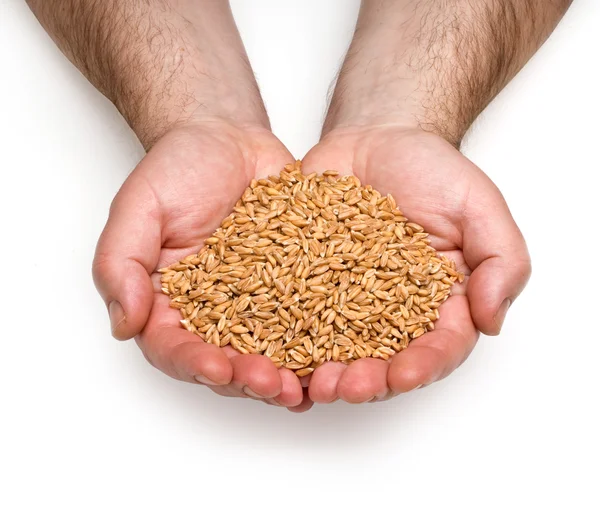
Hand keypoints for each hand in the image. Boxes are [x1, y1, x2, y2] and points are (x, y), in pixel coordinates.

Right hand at [93, 121, 313, 411]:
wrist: (228, 139)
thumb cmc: (177, 168)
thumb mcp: (139, 207)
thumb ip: (120, 262)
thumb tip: (124, 323)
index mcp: (167, 301)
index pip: (173, 347)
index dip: (193, 364)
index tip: (217, 368)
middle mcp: (213, 311)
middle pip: (227, 360)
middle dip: (249, 379)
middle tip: (274, 386)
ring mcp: (257, 302)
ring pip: (271, 351)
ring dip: (289, 373)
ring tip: (310, 384)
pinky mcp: (295, 286)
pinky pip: (310, 318)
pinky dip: (323, 341)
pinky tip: (341, 353)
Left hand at [302, 126, 530, 403]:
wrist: (376, 139)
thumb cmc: (431, 169)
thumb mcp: (479, 205)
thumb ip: (500, 260)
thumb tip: (491, 321)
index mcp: (441, 300)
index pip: (440, 346)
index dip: (425, 366)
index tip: (406, 374)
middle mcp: (394, 310)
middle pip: (384, 359)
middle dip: (367, 381)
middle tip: (345, 388)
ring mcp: (347, 299)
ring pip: (337, 348)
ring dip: (325, 371)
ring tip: (310, 381)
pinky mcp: (309, 282)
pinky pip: (296, 313)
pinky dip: (287, 336)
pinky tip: (273, 349)